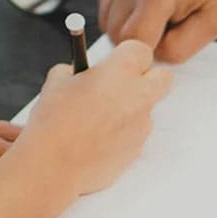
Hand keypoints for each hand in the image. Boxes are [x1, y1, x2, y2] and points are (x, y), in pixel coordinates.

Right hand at [20, 40, 171, 195]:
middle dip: (147, 78)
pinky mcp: (137, 150)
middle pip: (163, 77)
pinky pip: (135, 135)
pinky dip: (121, 135)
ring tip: (95, 121)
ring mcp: (141, 125)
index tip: (113, 63)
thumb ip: (74, 72)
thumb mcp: (55, 83)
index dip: (127, 56)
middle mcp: (139, 96)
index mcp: (120, 71)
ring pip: (147, 109)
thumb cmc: (53, 121)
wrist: (53, 166)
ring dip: (130, 110)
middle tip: (121, 85)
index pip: (141, 50)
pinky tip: (95, 142)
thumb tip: (78, 74)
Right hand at [97, 0, 216, 62]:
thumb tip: (146, 59)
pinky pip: (105, 0)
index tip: (166, 43)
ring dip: (128, 22)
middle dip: (138, 38)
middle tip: (166, 23)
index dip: (148, 51)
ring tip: (156, 6)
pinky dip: (122, 5)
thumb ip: (179, 50)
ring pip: (106, 20)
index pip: (132, 44)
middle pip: (115, 34)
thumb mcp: (213, 22)